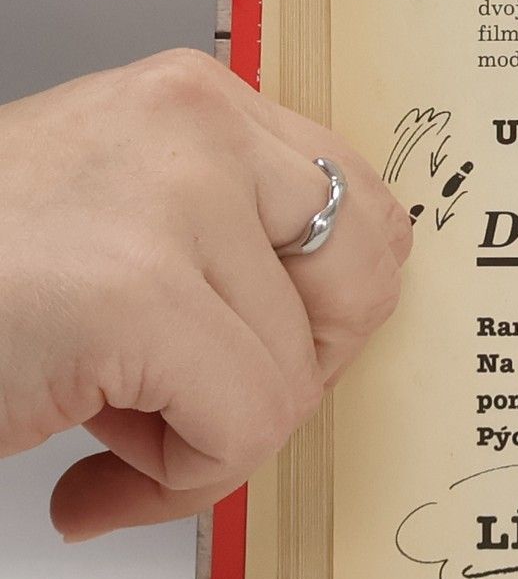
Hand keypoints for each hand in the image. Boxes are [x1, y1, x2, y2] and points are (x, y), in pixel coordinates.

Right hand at [0, 50, 410, 539]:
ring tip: (107, 430)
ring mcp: (169, 200)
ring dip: (210, 439)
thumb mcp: (115, 222)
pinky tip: (92, 475)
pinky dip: (178, 480)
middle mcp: (192, 123)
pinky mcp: (136, 294)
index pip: (358, 199)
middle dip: (296, 369)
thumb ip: (222, 245)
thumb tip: (335, 329)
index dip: (330, 304)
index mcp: (190, 98)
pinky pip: (247, 425)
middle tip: (202, 406)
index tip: (272, 351)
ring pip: (295, 372)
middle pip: (363, 274)